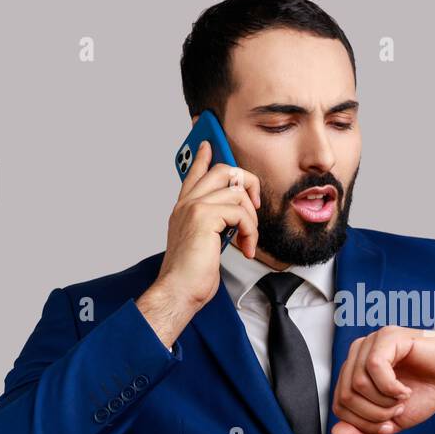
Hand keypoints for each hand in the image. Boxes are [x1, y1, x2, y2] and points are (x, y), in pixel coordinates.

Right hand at [152, 139, 262, 311]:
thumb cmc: (191, 274)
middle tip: (255, 205)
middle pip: (223, 170)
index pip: (193, 173)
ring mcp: (194, 207)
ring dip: (252, 219)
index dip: (202, 156)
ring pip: (237, 192)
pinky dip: (250, 231)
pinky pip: (241, 212)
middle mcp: (186, 203)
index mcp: (183, 208)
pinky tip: (246, 247)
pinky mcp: (204, 217)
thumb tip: (232, 219)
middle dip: (248, 183)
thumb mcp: (203, 244)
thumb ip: (213, 225)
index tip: (208, 143)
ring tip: (248, 240)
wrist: (179, 290)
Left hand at [330, 326, 434, 433]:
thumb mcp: (391, 420)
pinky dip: (391, 387)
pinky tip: (405, 390)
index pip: (339, 404)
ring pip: (358, 383)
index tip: (388, 423)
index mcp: (354, 371)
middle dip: (373, 415)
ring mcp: (372, 342)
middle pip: (346, 395)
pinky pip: (375, 367)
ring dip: (384, 401)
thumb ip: (364, 428)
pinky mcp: (388, 336)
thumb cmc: (425, 391)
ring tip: (402, 399)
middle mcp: (358, 353)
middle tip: (397, 411)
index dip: (363, 423)